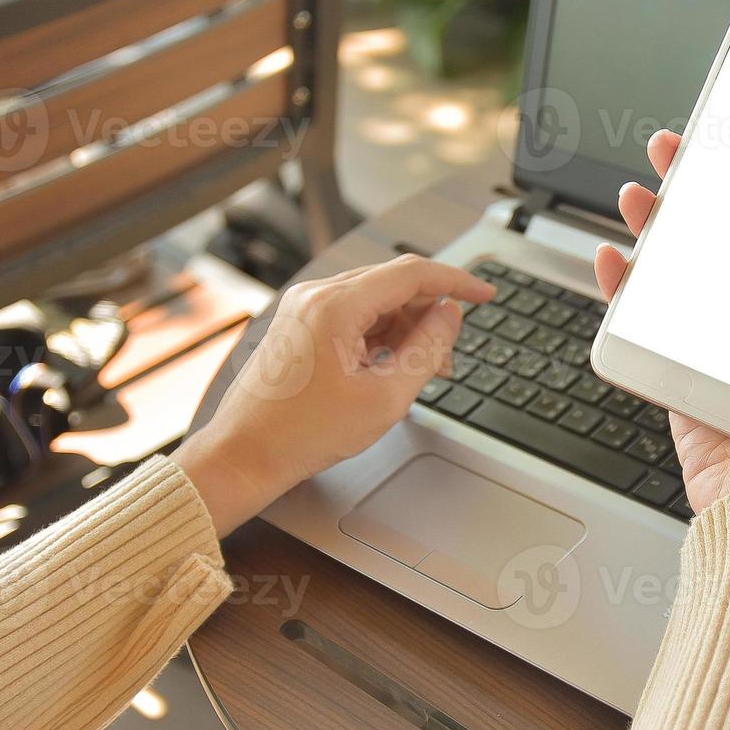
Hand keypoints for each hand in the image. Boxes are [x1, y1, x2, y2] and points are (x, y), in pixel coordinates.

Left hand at [175, 255, 494, 534]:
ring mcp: (304, 309)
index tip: (486, 293)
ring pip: (375, 301)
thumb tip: (450, 316)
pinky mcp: (299, 326)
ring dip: (406, 328)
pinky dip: (381, 336)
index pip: (412, 274)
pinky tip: (392, 368)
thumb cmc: (302, 434)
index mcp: (335, 305)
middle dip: (430, 315)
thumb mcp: (385, 397)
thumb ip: (427, 349)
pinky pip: (353, 316)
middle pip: (394, 285)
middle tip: (448, 356)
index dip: (457, 282)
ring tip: (422, 371)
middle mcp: (315, 296)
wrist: (244, 455)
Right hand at [595, 130, 729, 510]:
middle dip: (701, 191)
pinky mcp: (679, 372)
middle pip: (728, 239)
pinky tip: (614, 259)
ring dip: (658, 227)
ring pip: (682, 269)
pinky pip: (646, 320)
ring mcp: (717, 347)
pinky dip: (625, 287)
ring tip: (638, 194)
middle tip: (680, 151)